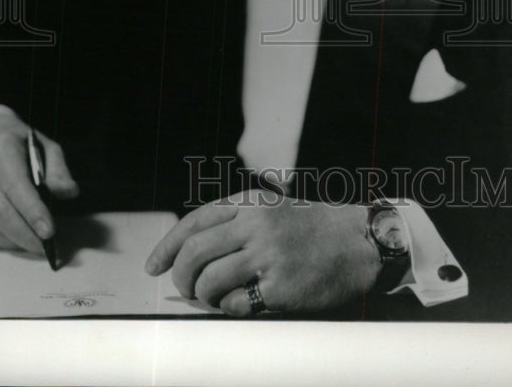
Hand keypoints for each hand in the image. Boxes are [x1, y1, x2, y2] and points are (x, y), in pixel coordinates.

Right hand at [0, 114, 78, 253]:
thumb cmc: (24, 147)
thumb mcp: (46, 148)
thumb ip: (58, 170)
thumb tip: (69, 192)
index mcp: (2, 150)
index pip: (15, 185)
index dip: (32, 211)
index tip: (49, 231)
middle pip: (0, 212)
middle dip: (25, 234)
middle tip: (46, 246)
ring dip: (15, 242)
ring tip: (36, 245)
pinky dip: (2, 242)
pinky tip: (19, 240)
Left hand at [145, 190, 380, 315]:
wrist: (358, 242)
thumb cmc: (312, 228)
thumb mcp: (272, 208)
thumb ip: (236, 221)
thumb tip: (191, 251)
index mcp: (249, 203)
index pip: (193, 223)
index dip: (167, 247)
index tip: (154, 267)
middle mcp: (255, 225)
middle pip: (194, 253)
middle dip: (180, 276)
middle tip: (185, 289)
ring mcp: (267, 255)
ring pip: (209, 280)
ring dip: (202, 296)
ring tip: (212, 299)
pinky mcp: (279, 286)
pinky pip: (236, 303)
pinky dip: (229, 308)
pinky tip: (241, 303)